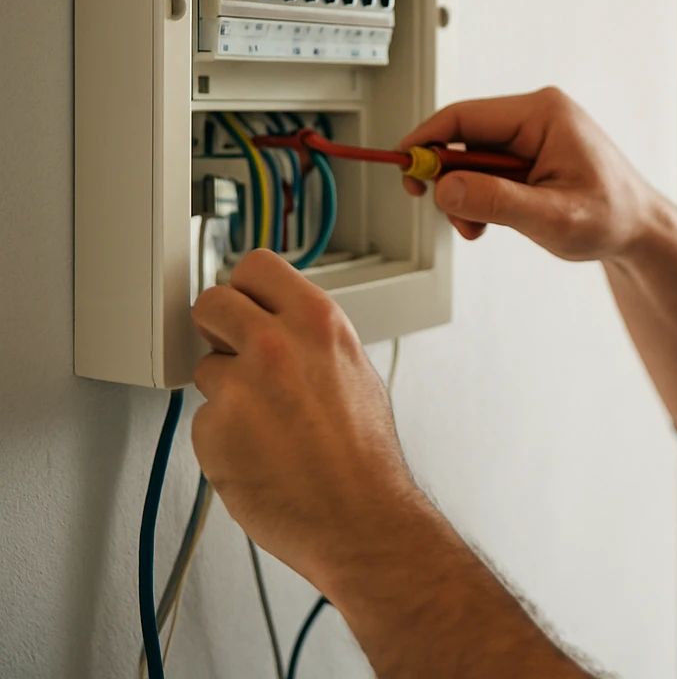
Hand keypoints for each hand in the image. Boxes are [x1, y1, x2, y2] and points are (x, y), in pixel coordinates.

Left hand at [190, 249, 423, 584]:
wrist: (360, 517)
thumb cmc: (364, 456)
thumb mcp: (355, 371)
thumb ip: (312, 341)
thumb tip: (281, 326)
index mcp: (317, 322)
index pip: (255, 266)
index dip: (246, 289)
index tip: (246, 305)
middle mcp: (275, 345)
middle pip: (210, 302)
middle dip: (217, 328)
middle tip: (236, 355)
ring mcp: (239, 387)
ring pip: (205, 368)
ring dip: (225, 391)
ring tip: (266, 422)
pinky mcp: (212, 430)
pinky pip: (203, 419)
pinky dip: (223, 435)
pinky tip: (257, 452)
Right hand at [399, 87, 662, 261]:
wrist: (639, 231)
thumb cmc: (613, 218)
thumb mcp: (553, 217)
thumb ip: (498, 202)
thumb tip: (446, 188)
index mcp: (544, 114)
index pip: (464, 116)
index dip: (425, 142)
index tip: (401, 167)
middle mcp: (537, 116)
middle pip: (463, 137)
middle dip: (449, 180)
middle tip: (451, 216)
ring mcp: (533, 134)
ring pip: (470, 157)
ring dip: (465, 194)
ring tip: (479, 228)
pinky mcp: (530, 153)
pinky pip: (486, 169)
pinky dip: (479, 197)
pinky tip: (491, 221)